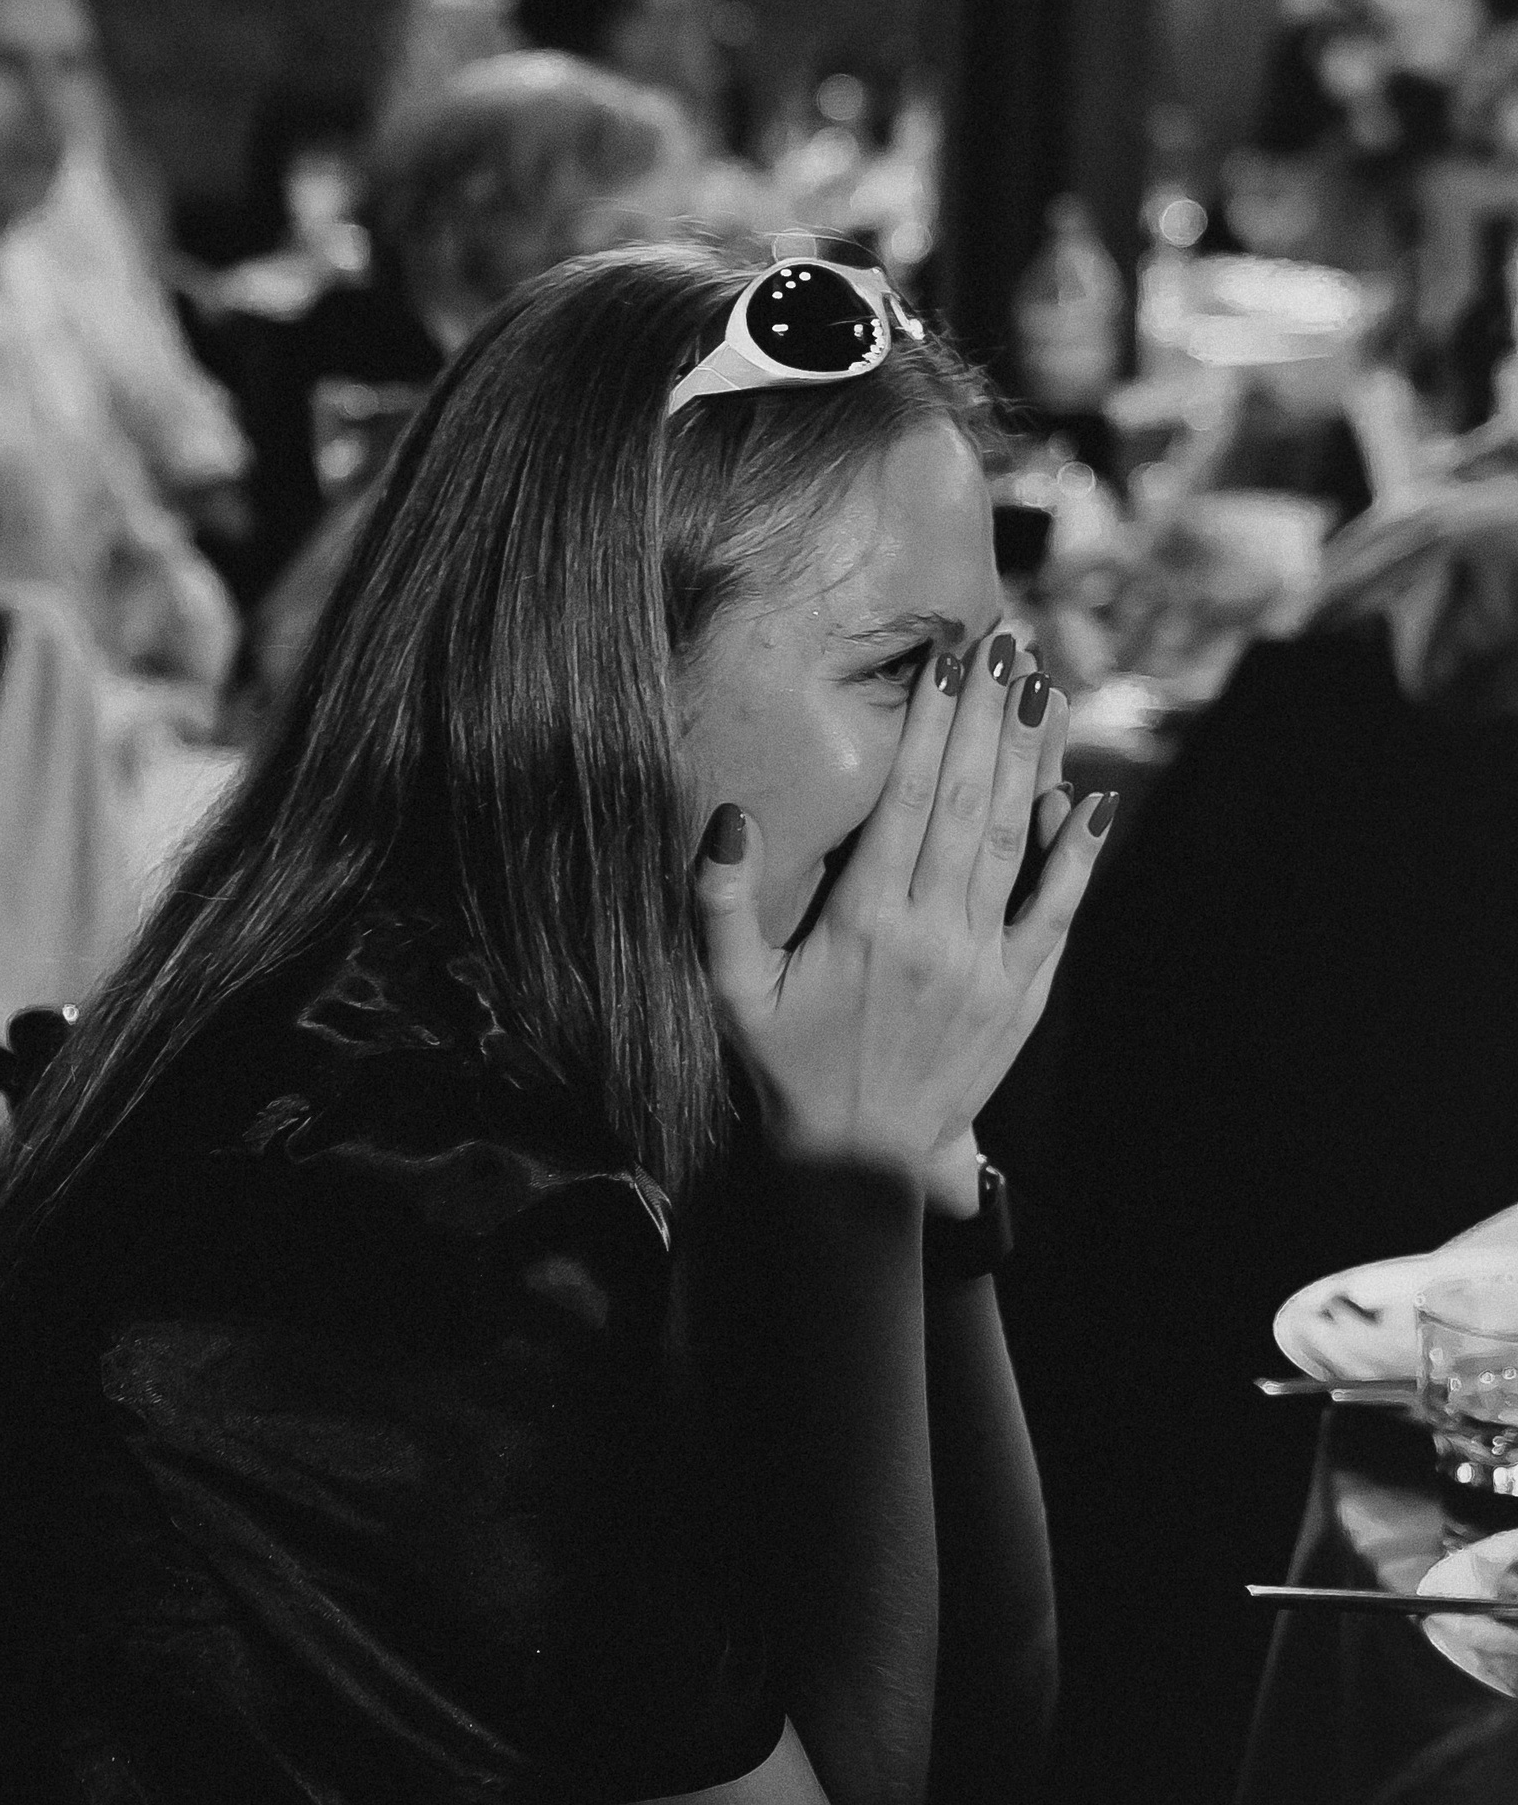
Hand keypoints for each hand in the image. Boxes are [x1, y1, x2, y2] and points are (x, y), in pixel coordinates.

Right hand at [695, 633, 1113, 1183]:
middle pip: (969, 802)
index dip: (932, 723)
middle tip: (1006, 642)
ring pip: (1014, 841)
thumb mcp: (729, 990)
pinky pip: (1055, 911)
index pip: (908, 799)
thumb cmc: (782, 1066)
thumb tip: (729, 817)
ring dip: (1032, 760)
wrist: (854, 1161)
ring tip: (1044, 688)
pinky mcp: (1019, 995)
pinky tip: (1087, 799)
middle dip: (988, 716)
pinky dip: (1074, 855)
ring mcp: (985, 965)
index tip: (948, 659)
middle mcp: (934, 935)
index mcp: (864, 923)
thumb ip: (718, 903)